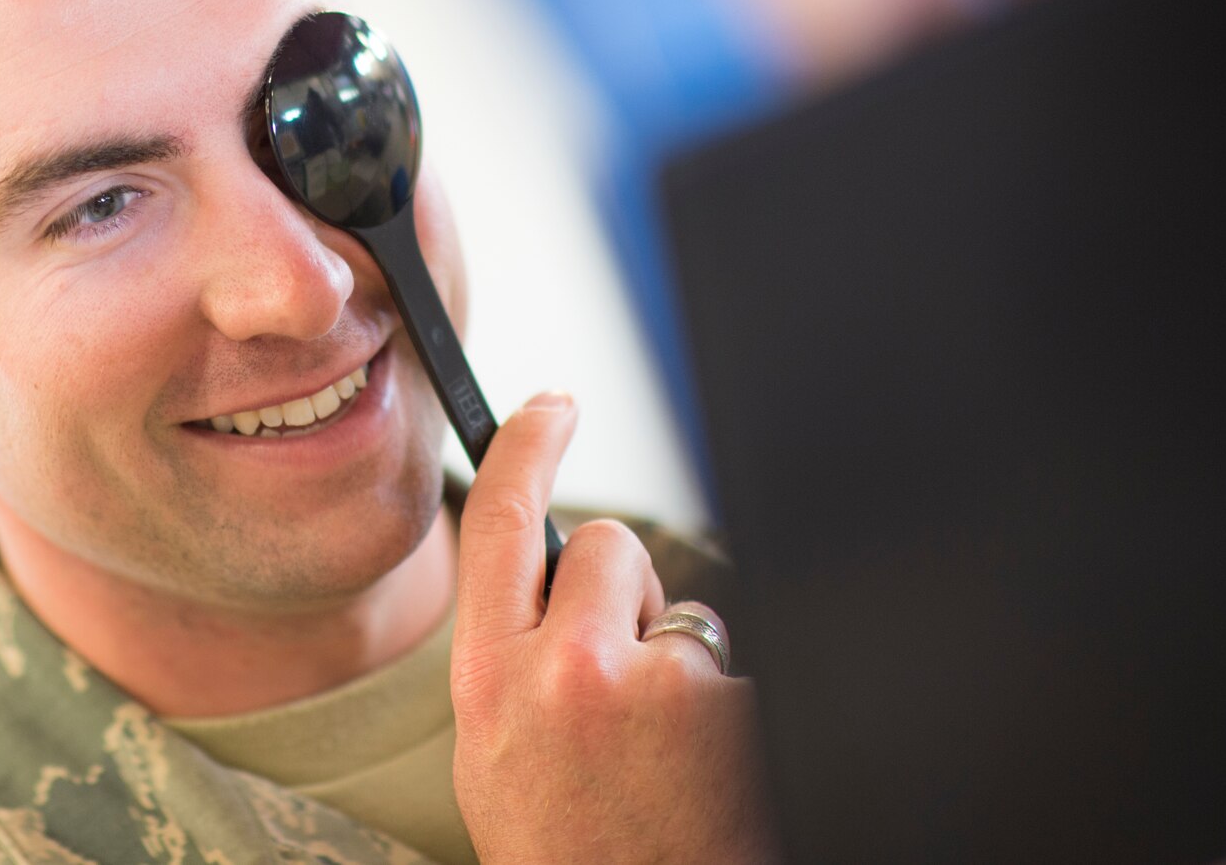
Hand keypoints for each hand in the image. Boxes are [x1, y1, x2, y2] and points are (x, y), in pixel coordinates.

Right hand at [451, 393, 774, 864]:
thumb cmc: (568, 853)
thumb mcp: (495, 755)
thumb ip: (511, 657)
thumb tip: (553, 575)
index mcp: (489, 683)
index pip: (497, 521)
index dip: (526, 446)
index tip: (551, 406)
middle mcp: (565, 673)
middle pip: (604, 545)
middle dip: (622, 589)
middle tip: (623, 685)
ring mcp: (655, 690)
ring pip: (682, 610)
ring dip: (682, 661)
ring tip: (667, 760)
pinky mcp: (731, 710)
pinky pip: (737, 669)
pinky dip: (732, 713)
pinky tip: (710, 775)